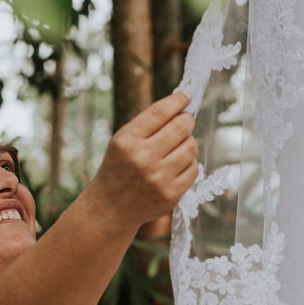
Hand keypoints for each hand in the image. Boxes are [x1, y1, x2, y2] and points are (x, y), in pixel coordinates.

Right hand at [84, 91, 198, 232]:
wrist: (110, 208)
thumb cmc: (118, 169)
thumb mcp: (121, 142)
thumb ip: (147, 124)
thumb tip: (181, 105)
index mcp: (126, 141)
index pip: (160, 113)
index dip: (177, 100)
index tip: (186, 95)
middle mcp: (142, 158)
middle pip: (180, 127)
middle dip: (187, 120)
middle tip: (186, 120)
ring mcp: (158, 178)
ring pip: (191, 147)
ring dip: (189, 142)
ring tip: (178, 145)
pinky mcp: (170, 194)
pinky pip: (193, 168)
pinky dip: (189, 163)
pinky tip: (177, 164)